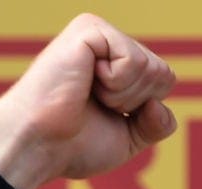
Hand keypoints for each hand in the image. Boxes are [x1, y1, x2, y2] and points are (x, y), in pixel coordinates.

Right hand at [0, 13, 176, 188]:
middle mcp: (109, 44)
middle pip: (163, 74)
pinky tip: (85, 82)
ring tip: (87, 95)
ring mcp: (98, 34)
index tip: (107, 116)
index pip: (164, 83)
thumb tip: (159, 103)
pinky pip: (134, 60)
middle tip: (96, 106)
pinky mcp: (89, 28)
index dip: (145, 111)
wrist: (38, 145)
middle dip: (136, 103)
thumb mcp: (128, 138)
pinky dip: (115, 84)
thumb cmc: (73, 146)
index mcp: (116, 65)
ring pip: (152, 68)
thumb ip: (156, 124)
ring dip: (123, 95)